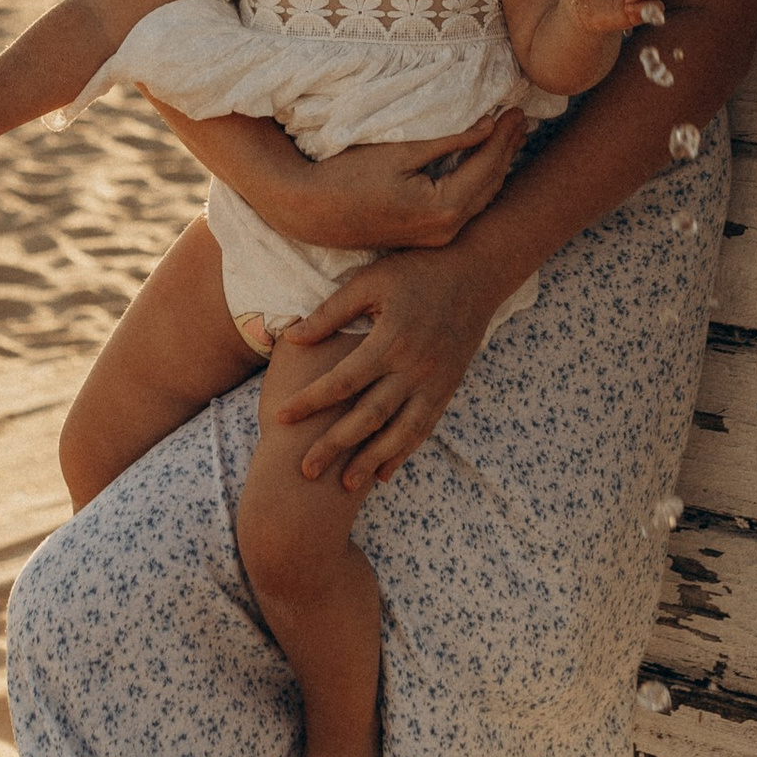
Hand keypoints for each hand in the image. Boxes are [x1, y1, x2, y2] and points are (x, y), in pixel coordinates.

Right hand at [168, 104, 527, 253]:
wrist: (308, 212)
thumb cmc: (347, 177)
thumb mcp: (400, 153)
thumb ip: (448, 142)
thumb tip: (488, 125)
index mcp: (442, 208)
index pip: (486, 166)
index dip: (503, 136)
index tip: (515, 109)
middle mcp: (445, 231)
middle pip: (489, 185)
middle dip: (506, 150)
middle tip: (520, 118)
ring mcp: (435, 239)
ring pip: (479, 199)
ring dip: (495, 167)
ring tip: (510, 136)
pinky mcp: (424, 237)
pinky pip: (463, 208)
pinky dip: (477, 183)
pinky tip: (483, 164)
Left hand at [272, 240, 505, 491]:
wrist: (476, 275)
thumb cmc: (416, 271)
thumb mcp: (370, 282)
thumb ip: (332, 312)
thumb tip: (292, 338)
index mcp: (390, 340)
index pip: (341, 381)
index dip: (310, 401)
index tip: (280, 418)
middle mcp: (414, 368)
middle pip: (368, 417)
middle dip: (335, 445)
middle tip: (305, 470)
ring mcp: (434, 383)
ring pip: (400, 433)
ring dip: (372, 461)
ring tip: (345, 485)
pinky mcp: (448, 390)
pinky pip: (424, 429)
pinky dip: (403, 453)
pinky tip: (384, 473)